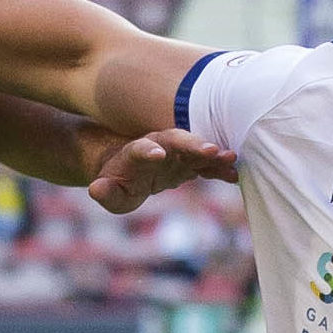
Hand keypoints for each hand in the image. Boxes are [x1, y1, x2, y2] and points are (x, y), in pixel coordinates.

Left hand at [85, 128, 237, 214]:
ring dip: (213, 153)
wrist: (131, 168)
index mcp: (137, 152)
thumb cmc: (119, 181)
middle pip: (177, 140)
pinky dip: (220, 168)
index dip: (148, 150)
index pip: (141, 148)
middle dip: (193, 144)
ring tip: (232, 158)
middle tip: (211, 149)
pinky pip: (207, 164)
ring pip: (196, 149)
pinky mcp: (191, 163)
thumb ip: (105, 192)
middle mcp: (160, 146)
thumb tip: (97, 190)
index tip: (157, 154)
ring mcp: (178, 153)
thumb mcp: (109, 191)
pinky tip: (235, 174)